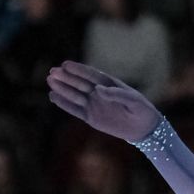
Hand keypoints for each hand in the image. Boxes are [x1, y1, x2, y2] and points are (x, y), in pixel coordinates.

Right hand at [47, 61, 162, 142]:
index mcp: (108, 84)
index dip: (79, 70)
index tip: (66, 64)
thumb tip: (99, 90)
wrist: (143, 128)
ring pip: (75, 95)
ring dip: (62, 88)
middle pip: (79, 83)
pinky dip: (64, 104)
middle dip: (66, 77)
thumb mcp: (134, 101)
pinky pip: (75, 110)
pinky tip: (53, 96)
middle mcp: (98, 92)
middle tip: (52, 72)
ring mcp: (93, 104)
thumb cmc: (141, 110)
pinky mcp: (90, 117)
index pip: (91, 75)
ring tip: (50, 81)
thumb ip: (118, 94)